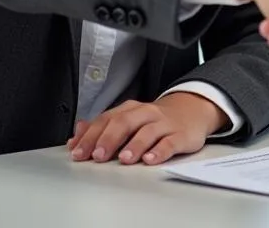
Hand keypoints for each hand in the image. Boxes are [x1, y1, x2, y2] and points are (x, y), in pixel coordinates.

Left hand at [67, 92, 226, 165]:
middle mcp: (146, 114)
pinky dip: (160, 150)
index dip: (91, 136)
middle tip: (98, 156)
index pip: (107, 119)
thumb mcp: (128, 118)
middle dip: (109, 139)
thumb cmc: (154, 120)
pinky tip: (151, 159)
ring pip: (148, 131)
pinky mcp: (180, 135)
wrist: (192, 109)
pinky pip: (170, 142)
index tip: (78, 152)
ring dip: (135, 144)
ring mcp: (164, 124)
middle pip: (125, 122)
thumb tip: (76, 135)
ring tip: (124, 158)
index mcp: (130, 110)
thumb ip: (102, 127)